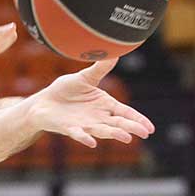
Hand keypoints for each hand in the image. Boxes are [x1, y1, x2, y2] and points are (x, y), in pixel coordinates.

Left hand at [27, 59, 153, 146]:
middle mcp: (98, 117)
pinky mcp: (69, 128)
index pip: (125, 113)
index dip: (138, 119)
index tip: (150, 128)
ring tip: (126, 138)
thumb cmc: (65, 91)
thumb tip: (116, 52)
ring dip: (114, 134)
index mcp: (104, 104)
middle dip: (131, 128)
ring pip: (102, 130)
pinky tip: (91, 143)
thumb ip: (99, 68)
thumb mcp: (84, 77)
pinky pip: (78, 134)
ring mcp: (84, 124)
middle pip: (118, 123)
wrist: (44, 102)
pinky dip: (84, 138)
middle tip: (145, 134)